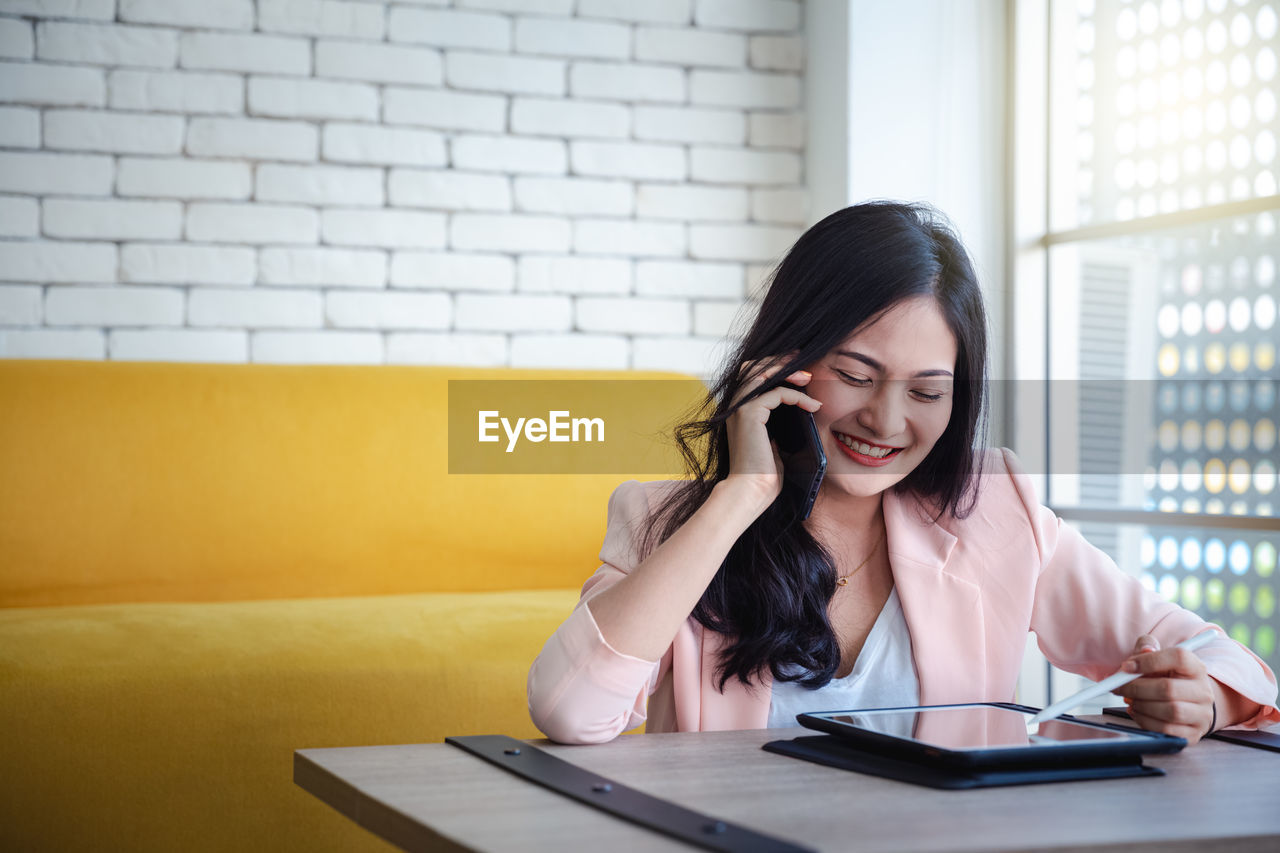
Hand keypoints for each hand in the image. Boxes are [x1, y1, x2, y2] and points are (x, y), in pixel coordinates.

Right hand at [721, 354, 821, 512]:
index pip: (753, 378)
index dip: (774, 369)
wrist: (750, 491)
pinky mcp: (749, 414)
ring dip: (787, 371)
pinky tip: (812, 406)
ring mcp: (739, 408)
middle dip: (778, 361)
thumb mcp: (774, 445)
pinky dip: (797, 396)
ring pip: (762, 372)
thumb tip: (799, 416)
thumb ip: (778, 427)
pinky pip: (777, 393)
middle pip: (753, 367)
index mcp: (739, 413)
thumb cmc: (762, 476)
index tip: (799, 372)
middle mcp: (735, 407)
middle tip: (802, 360)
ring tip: (808, 377)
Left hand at [1111, 635, 1216, 743]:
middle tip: (1118, 687)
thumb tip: (1143, 650)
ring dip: (1141, 705)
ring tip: (1128, 699)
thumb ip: (1147, 648)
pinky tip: (1136, 711)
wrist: (1187, 703)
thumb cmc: (1167, 678)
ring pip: (1169, 711)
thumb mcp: (1157, 659)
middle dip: (1136, 688)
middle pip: (1168, 688)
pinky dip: (1145, 720)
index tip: (1126, 666)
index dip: (1149, 661)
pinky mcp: (1193, 733)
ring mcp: (1201, 714)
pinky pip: (1166, 730)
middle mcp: (1203, 691)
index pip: (1178, 658)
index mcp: (1196, 667)